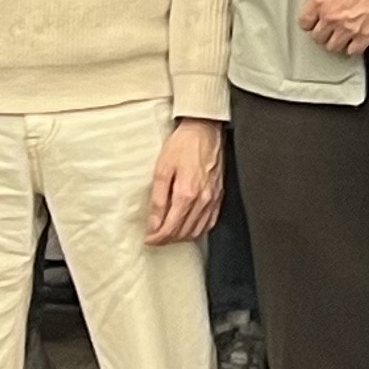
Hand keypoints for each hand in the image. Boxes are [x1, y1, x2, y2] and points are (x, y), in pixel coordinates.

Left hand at [145, 118, 224, 242]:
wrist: (205, 129)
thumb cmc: (183, 145)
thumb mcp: (162, 169)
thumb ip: (158, 199)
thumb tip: (153, 223)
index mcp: (187, 194)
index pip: (170, 228)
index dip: (157, 238)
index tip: (148, 239)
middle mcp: (203, 200)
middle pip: (184, 232)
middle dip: (167, 239)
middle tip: (155, 236)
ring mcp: (213, 199)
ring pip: (197, 230)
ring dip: (182, 236)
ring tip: (169, 232)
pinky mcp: (219, 195)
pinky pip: (210, 222)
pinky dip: (198, 229)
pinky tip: (189, 226)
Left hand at [301, 0, 368, 57]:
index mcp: (321, 0)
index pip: (304, 22)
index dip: (309, 21)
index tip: (313, 21)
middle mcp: (332, 16)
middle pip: (318, 37)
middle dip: (322, 31)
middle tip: (328, 27)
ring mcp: (349, 28)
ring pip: (333, 46)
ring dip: (336, 41)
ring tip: (341, 35)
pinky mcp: (366, 34)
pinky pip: (354, 50)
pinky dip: (353, 47)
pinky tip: (355, 40)